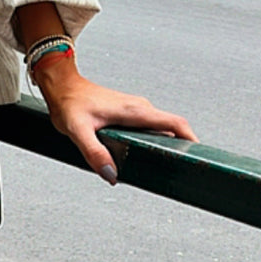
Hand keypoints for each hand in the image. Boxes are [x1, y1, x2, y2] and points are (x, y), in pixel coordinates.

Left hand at [32, 52, 196, 183]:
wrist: (62, 86)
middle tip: (182, 167)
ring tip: (166, 165)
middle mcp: (140, 108)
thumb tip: (111, 174)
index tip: (198, 154)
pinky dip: (154, 140)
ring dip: (168, 144)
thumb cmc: (70, 103)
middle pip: (172, 128)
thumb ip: (95, 154)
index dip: (190, 138)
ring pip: (161, 128)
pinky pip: (150, 128)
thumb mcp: (78, 131)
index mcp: (135, 111)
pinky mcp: (130, 114)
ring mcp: (136, 110)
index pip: (175, 122)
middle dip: (181, 147)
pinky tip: (146, 154)